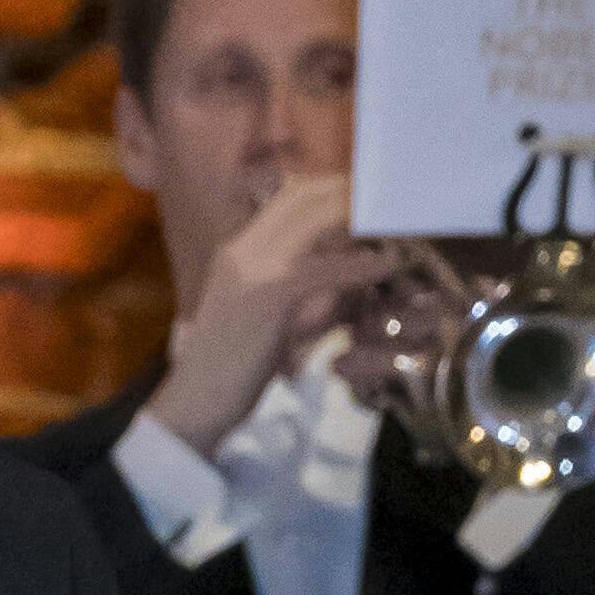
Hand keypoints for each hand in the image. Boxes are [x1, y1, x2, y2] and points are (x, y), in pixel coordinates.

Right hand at [146, 171, 391, 466]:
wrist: (193, 405)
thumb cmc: (228, 369)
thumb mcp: (260, 314)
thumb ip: (295, 286)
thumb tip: (344, 276)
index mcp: (238, 250)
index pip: (290, 196)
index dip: (335, 188)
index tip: (371, 197)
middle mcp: (244, 248)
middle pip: (306, 194)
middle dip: (353, 192)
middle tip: (395, 203)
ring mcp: (254, 268)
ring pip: (317, 218)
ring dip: (363, 217)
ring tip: (401, 224)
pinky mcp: (270, 296)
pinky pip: (328, 268)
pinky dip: (364, 264)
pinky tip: (391, 265)